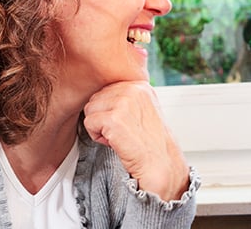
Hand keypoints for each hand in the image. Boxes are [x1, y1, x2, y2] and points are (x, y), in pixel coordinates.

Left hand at [83, 81, 188, 199]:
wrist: (161, 164)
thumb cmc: (151, 143)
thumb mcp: (143, 110)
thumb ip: (125, 98)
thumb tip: (100, 97)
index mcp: (139, 85)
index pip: (106, 90)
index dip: (110, 111)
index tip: (127, 124)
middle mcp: (133, 89)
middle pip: (95, 99)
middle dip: (103, 118)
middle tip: (123, 132)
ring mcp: (123, 103)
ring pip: (90, 110)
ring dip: (100, 127)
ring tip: (119, 137)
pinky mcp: (114, 118)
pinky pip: (89, 123)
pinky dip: (97, 137)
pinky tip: (115, 143)